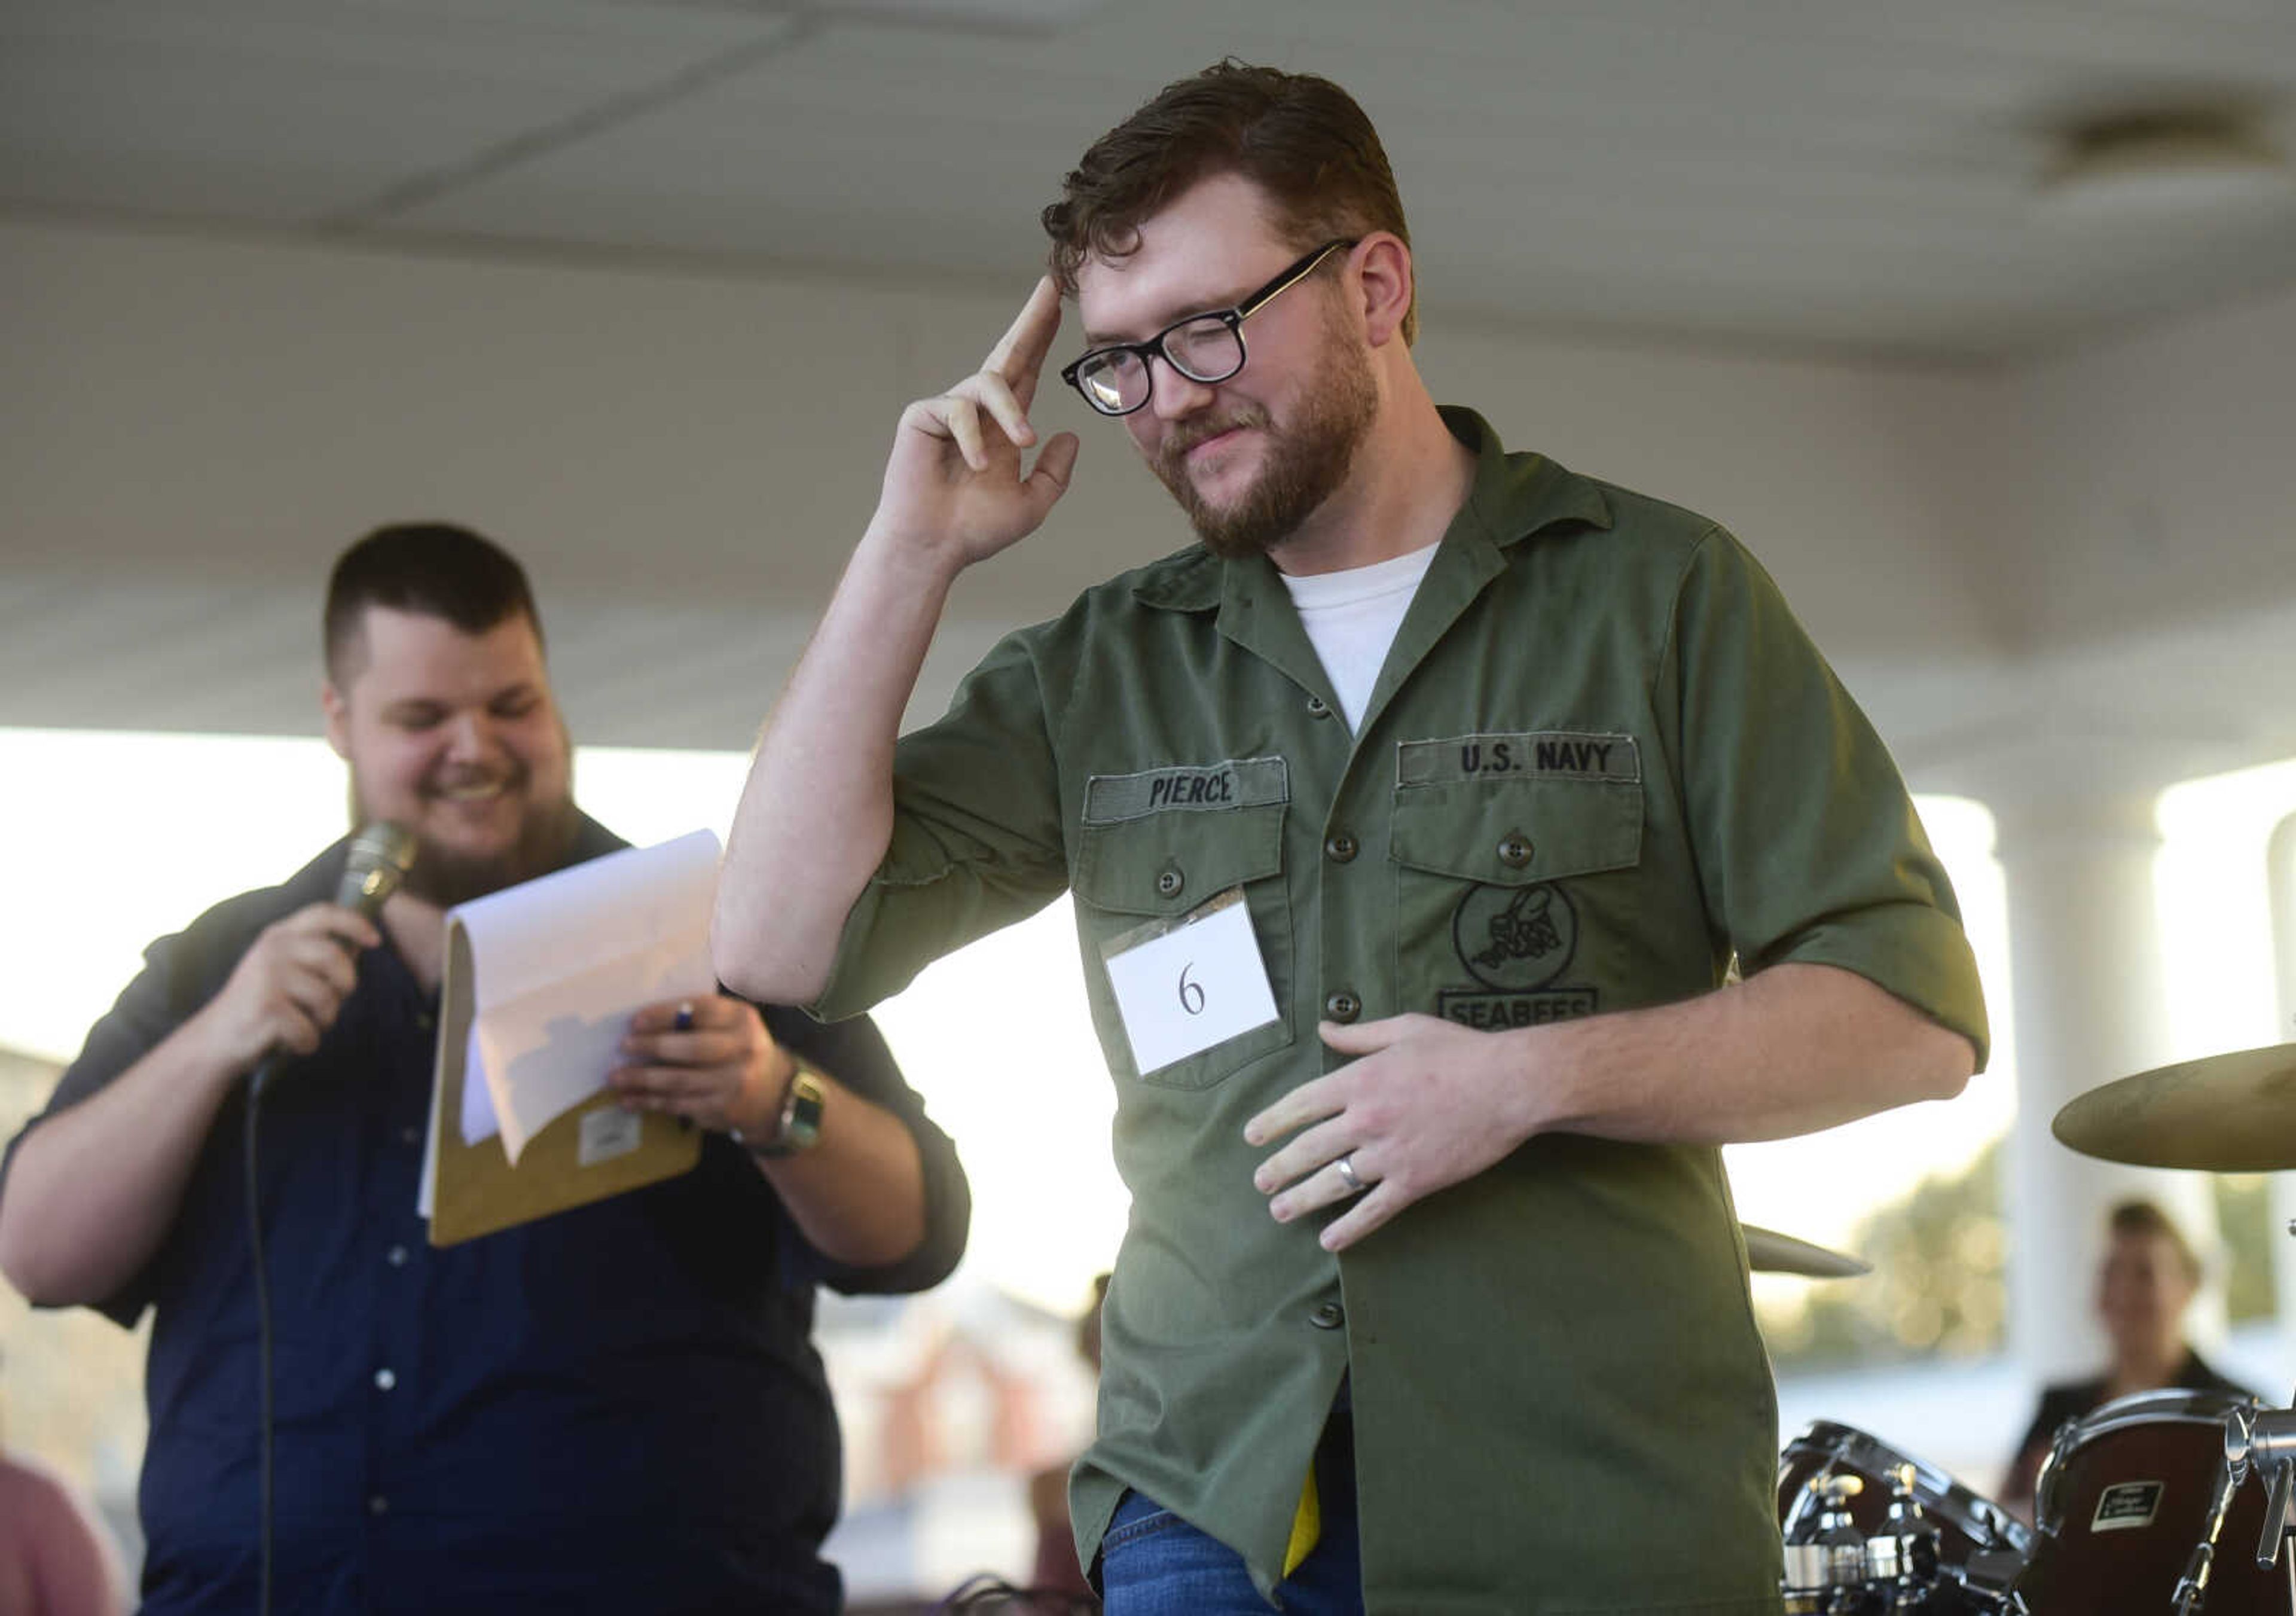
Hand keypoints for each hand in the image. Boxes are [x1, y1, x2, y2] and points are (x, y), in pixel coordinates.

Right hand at [193, 902, 380, 1072]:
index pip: (324, 913)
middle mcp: (272, 949)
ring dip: (324, 1020)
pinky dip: (306, 1043)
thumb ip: (314, 954)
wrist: (216, 1039)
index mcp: (279, 935)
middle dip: (345, 985)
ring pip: (327, 998)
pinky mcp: (267, 1007)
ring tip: (303, 1023)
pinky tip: (287, 1041)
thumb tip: (360, 944)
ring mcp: (268, 976)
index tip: (375, 941)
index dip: (355, 923)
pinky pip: (310, 1030)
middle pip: (335, 957)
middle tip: (334, 1002)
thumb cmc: (261, 1005)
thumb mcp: (282, 968)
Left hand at [609, 995, 791, 1134]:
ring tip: (615, 1076)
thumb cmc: (739, 1050)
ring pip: (680, 1080)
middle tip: (623, 1046)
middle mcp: (743, 1050)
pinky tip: (629, 1099)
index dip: (665, 1015)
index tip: (635, 1021)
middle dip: (653, 1046)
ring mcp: (733, 1083)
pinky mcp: (721, 1109)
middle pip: (692, 1048)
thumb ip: (700, 1019)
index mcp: (742, 1020)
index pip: (701, 1011)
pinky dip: (650, 1102)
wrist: (772, 1093)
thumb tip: (645, 1021)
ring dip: (643, 1079)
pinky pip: (678, 1104)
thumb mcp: (731, 1026)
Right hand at [870, 276, 1081, 568]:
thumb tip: (1071, 436)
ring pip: (988, 385)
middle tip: (1051, 287)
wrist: (934, 548)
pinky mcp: (923, 416)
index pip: (1026, 372)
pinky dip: (973, 438)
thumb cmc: (975, 530)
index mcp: (1003, 426)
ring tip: (1023, 442)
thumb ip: (1054, 472)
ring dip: (1011, 413)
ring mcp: (948, 410)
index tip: (1058, 305)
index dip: (1041, 338)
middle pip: (1008, 354)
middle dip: (1030, 321)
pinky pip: (958, 409)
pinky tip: (978, 467)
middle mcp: (977, 411)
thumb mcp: (1031, 504)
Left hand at [1243, 1014, 1537, 1250]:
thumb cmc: (1460, 1052)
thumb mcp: (1405, 1030)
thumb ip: (1359, 1036)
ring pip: (1333, 1183)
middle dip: (1279, 1168)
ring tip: (1280, 1211)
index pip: (1301, 1104)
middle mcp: (1365, 1119)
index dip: (1272, 1122)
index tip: (1252, 1137)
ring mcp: (1388, 1154)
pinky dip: (1349, 1229)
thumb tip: (1324, 1030)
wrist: (1509, 1085)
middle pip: (1309, 1149)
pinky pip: (1373, 1211)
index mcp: (1359, 1080)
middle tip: (1261, 1182)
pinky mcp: (1414, 1182)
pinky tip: (1331, 1240)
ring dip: (1302, 1199)